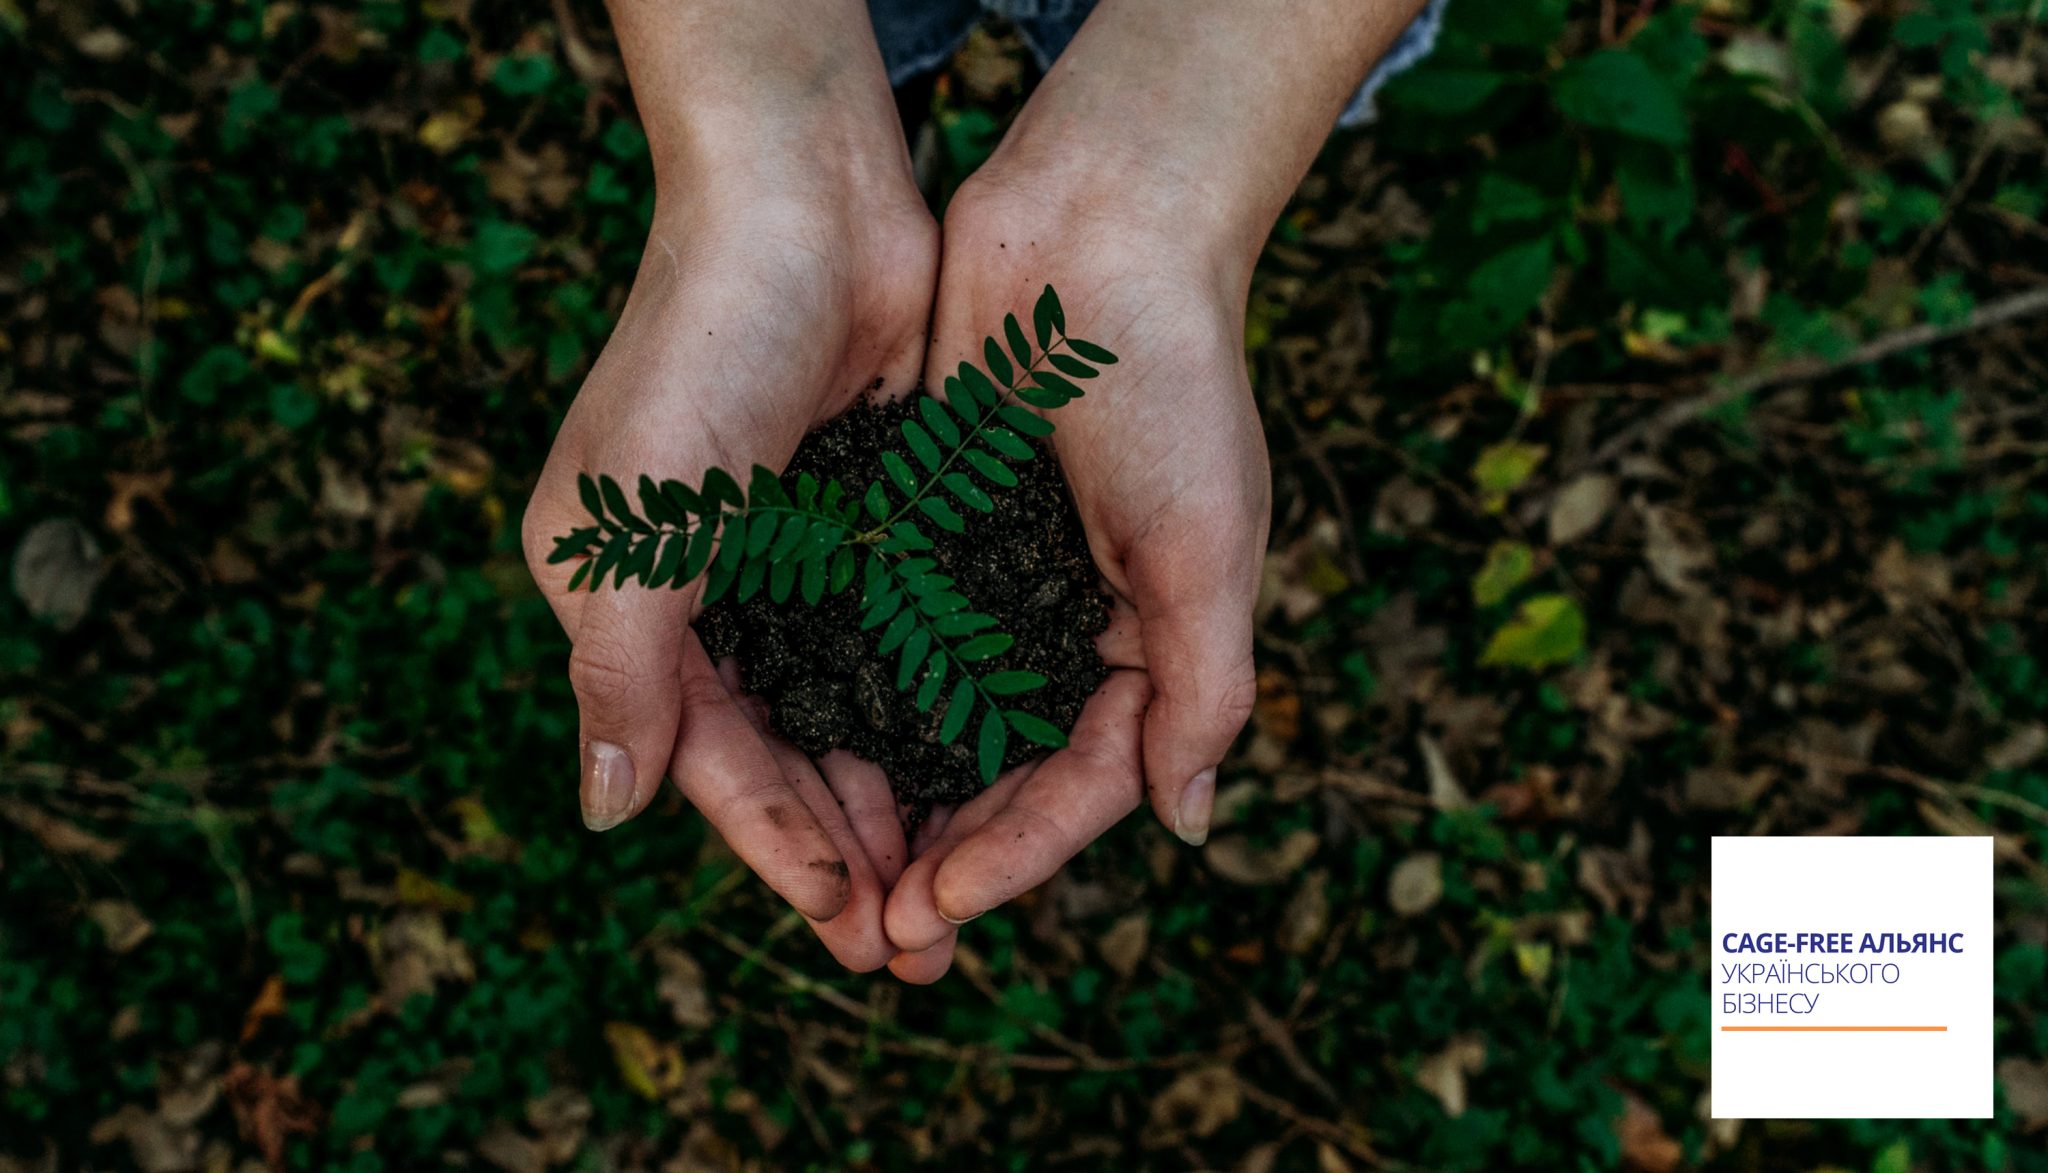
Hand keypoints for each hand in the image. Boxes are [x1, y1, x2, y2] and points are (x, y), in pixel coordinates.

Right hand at [521, 0, 938, 970]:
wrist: (805, 204)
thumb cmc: (699, 352)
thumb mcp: (633, 524)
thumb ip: (620, 671)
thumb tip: (604, 812)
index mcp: (630, 603)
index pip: (708, 760)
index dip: (777, 848)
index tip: (850, 925)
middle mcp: (711, 594)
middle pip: (785, 757)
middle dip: (848, 853)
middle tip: (918, 949)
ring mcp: (797, 562)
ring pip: (851, 715)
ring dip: (898, 803)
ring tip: (956, 890)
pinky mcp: (873, 525)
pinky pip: (905, 647)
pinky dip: (934, 714)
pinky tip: (984, 773)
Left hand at [875, 0, 1420, 975]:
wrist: (1096, 231)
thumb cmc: (1174, 385)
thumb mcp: (1210, 545)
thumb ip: (1204, 687)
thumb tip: (1188, 825)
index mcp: (1146, 643)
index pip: (1083, 785)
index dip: (1017, 855)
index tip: (941, 904)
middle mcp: (1065, 628)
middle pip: (1000, 776)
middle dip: (946, 857)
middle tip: (878, 934)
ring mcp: (990, 584)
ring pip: (932, 724)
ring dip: (889, 802)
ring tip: (832, 876)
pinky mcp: (923, 532)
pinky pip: (881, 636)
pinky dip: (848, 698)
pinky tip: (796, 751)